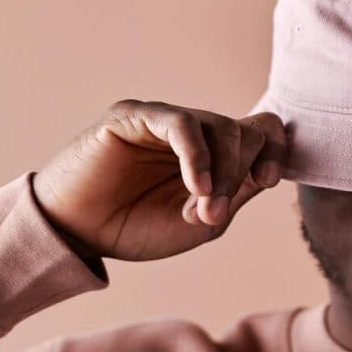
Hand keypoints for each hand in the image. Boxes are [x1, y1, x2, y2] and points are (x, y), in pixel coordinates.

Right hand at [32, 99, 285, 260]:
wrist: (77, 235)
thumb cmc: (136, 228)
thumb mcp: (202, 223)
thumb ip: (235, 195)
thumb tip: (264, 172)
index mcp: (214, 154)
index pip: (262, 130)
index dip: (275, 151)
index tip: (265, 181)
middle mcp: (194, 131)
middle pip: (246, 131)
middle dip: (239, 174)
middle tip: (212, 212)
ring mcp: (165, 120)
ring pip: (220, 126)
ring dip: (221, 171)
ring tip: (202, 207)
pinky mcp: (135, 116)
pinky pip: (182, 123)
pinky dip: (198, 157)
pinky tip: (196, 187)